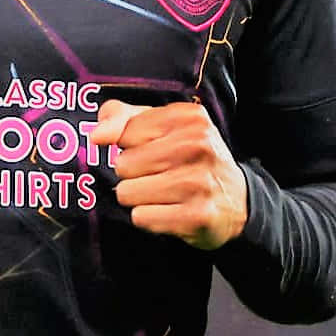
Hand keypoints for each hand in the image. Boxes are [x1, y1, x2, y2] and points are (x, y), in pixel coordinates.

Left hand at [88, 99, 247, 250]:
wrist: (238, 202)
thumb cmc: (190, 159)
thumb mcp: (163, 127)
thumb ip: (123, 118)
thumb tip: (97, 135)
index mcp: (188, 117)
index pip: (125, 133)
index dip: (131, 146)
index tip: (153, 151)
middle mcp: (197, 145)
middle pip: (123, 165)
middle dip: (134, 175)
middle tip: (162, 176)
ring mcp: (198, 182)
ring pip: (127, 193)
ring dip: (140, 199)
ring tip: (166, 194)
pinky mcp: (196, 216)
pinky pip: (141, 217)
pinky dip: (150, 218)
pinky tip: (171, 212)